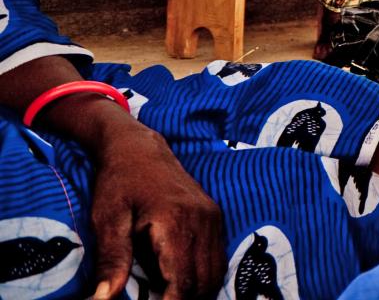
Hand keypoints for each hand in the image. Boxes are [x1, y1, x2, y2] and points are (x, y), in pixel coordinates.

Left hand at [87, 119, 224, 299]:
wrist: (139, 147)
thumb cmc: (118, 183)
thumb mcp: (107, 221)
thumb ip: (111, 261)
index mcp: (177, 222)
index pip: (183, 280)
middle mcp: (203, 220)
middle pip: (204, 280)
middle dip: (186, 299)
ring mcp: (212, 217)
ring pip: (216, 270)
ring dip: (197, 290)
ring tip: (169, 295)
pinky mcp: (214, 215)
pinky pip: (217, 255)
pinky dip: (203, 274)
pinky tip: (181, 279)